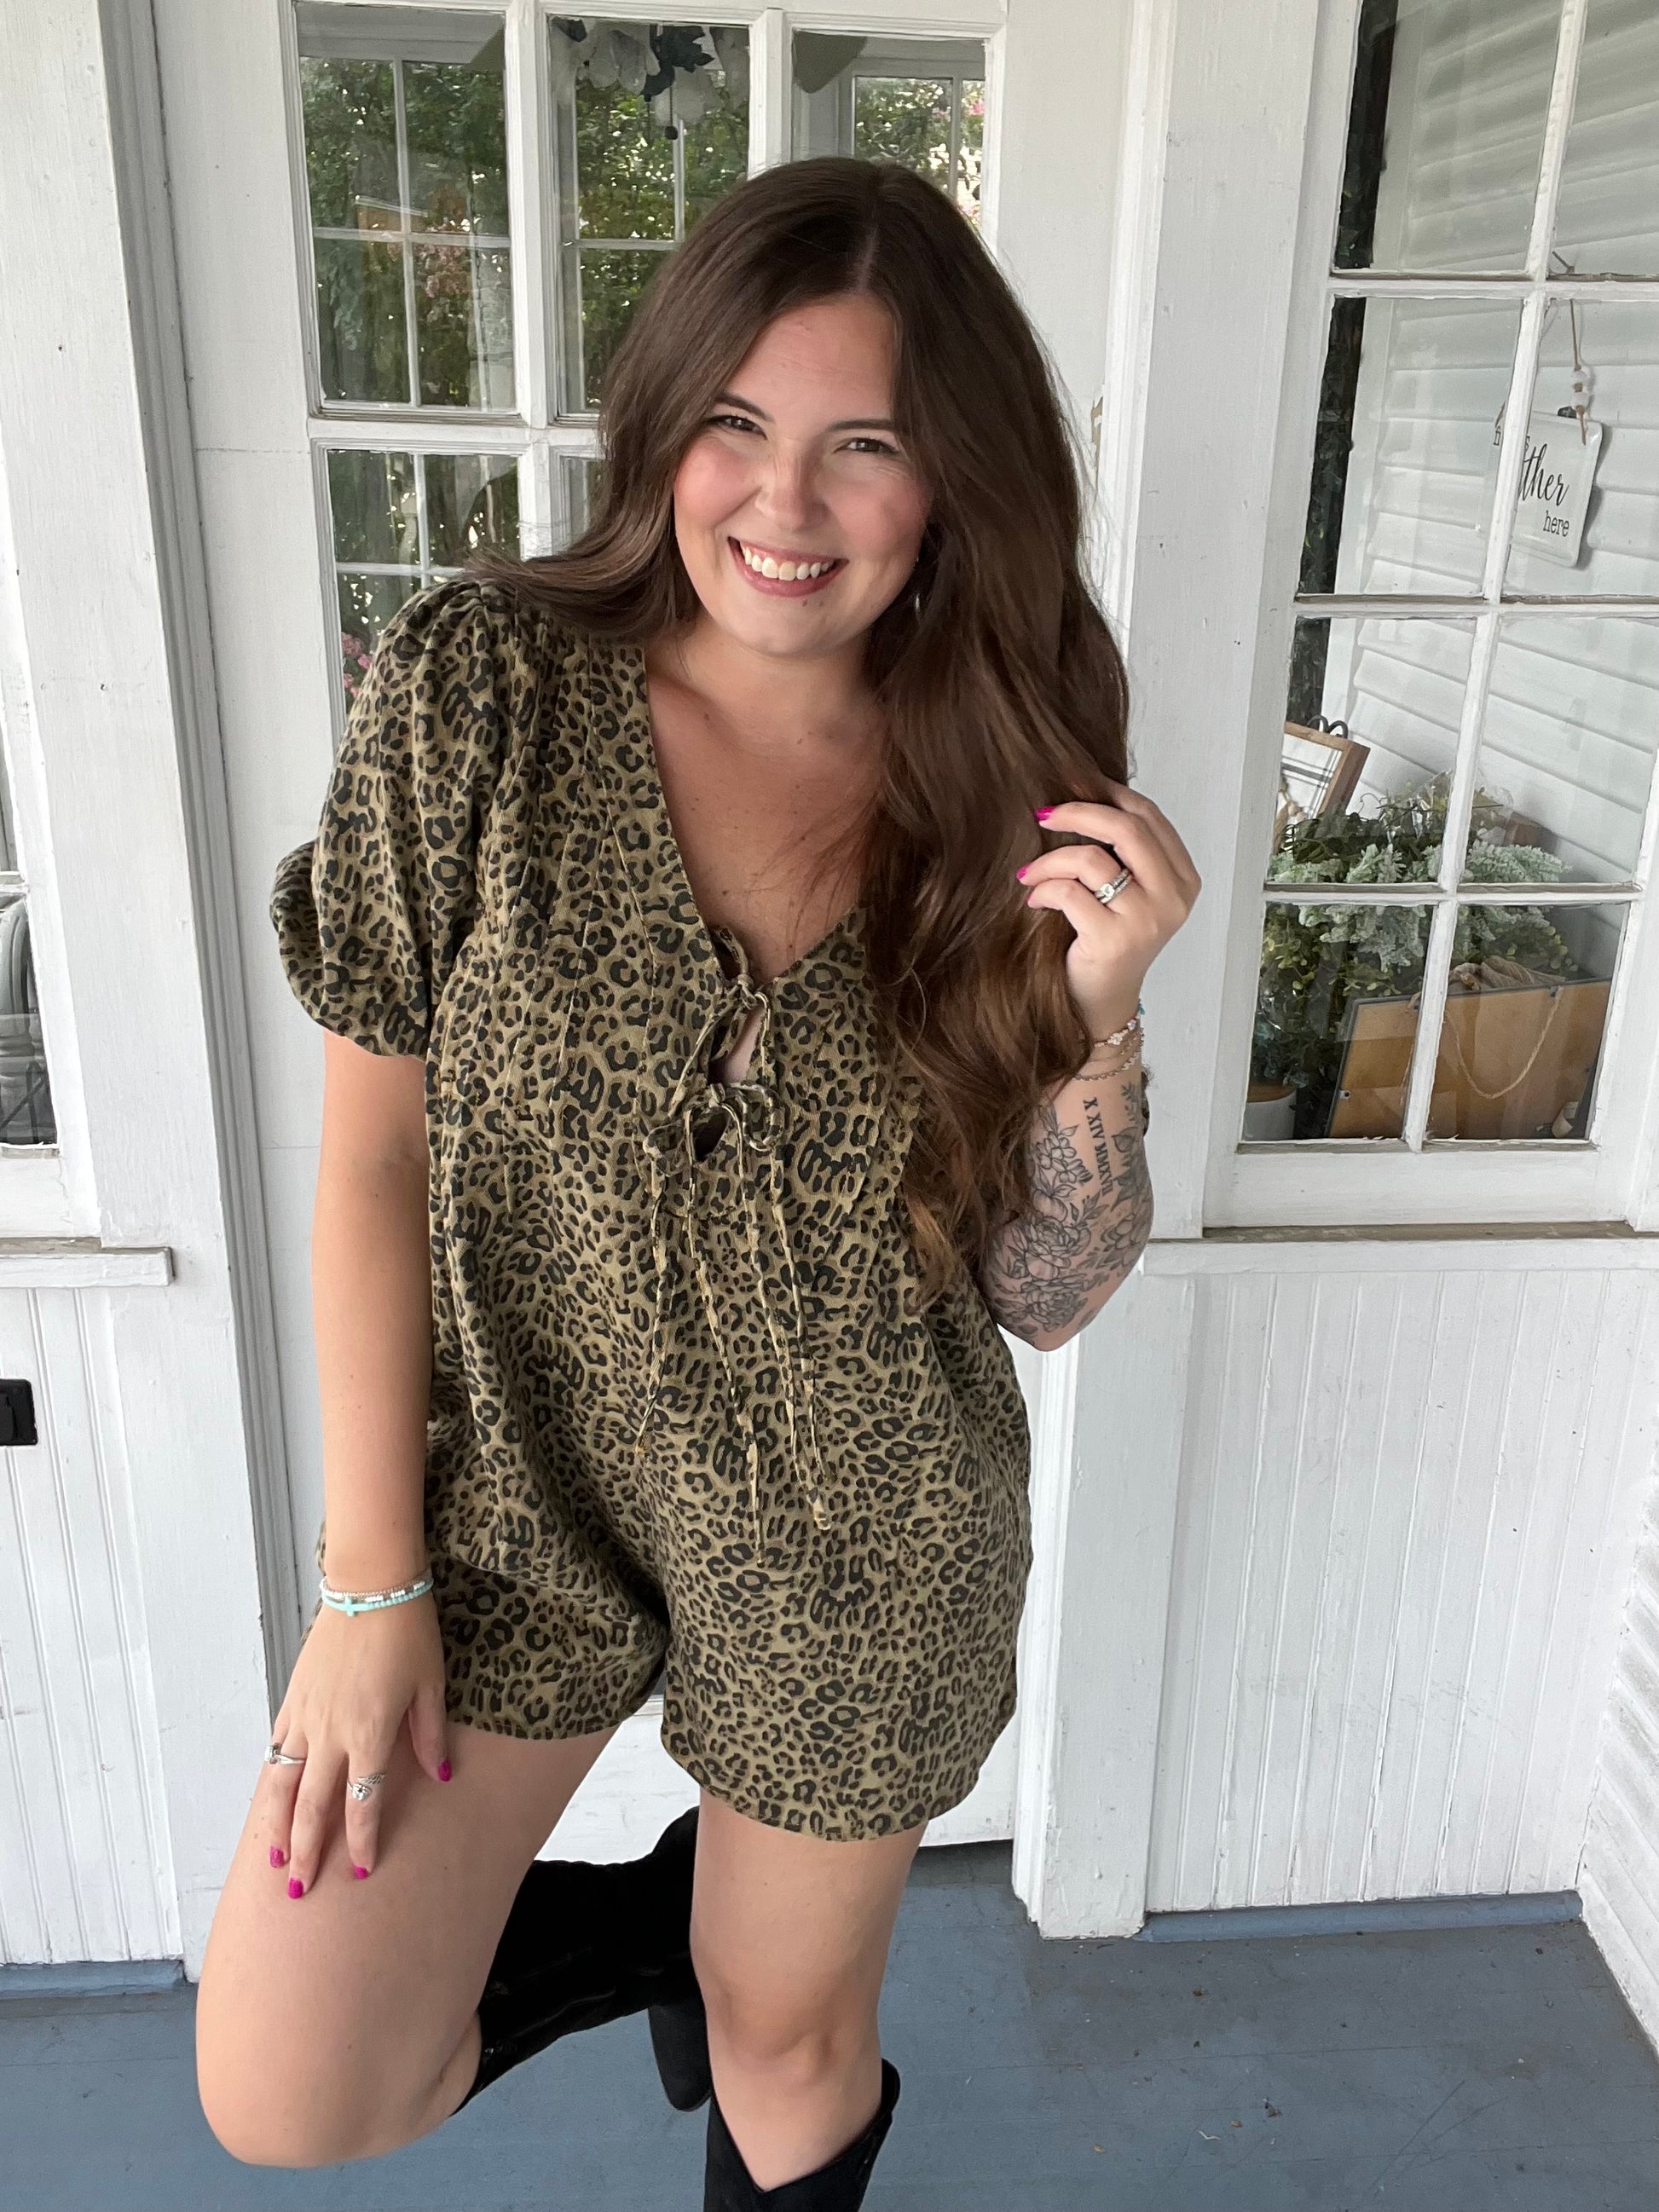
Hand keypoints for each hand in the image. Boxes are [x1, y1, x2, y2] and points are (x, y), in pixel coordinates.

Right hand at [259, 1591, 450, 1896]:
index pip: (362, 1803)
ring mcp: (306, 1715)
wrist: (370, 1584)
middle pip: (313, 1806)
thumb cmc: (408, 1631)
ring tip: (274, 1860)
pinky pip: (277, 1747)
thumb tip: (441, 1775)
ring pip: (282, 1783)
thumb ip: (429, 1735)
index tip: (363, 1869)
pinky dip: (271, 1779)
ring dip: (277, 1825)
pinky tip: (271, 1799)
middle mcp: (331, 1733)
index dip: (362, 1839)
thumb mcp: (432, 1684)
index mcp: (369, 1733)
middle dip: (308, 1852)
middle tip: (300, 1890)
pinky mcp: (293, 1696)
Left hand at [1019, 779, 1200, 1036]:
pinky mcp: (1114, 941)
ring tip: (1030, 873)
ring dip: (1050, 860)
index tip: (1073, 785)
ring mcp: (1147, 921)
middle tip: (1043, 814)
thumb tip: (1082, 792)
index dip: (1110, 794)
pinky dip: (1044, 890)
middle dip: (1079, 812)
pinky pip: (1070, 893)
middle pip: (1127, 828)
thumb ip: (1123, 852)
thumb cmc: (1108, 941)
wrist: (1101, 1004)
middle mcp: (1173, 898)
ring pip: (1092, 859)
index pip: (1150, 817)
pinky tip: (1034, 900)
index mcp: (1183, 879)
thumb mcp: (1128, 892)